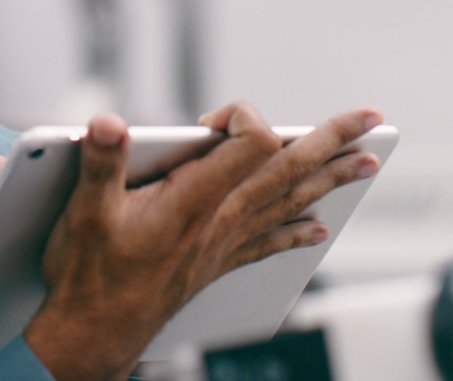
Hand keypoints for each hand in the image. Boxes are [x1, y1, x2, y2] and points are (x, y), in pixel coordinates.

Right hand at [22, 103, 382, 380]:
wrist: (92, 335)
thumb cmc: (87, 276)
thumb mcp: (82, 210)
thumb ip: (99, 161)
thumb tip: (108, 124)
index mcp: (192, 201)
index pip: (249, 144)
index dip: (242, 117)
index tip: (214, 116)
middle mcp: (219, 220)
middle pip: (288, 169)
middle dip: (332, 140)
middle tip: (370, 119)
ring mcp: (223, 242)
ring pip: (289, 202)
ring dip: (330, 179)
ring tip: (366, 161)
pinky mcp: (217, 262)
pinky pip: (271, 241)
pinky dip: (298, 230)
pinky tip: (319, 228)